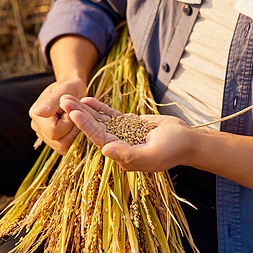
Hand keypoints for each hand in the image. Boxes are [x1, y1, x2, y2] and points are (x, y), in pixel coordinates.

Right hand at [29, 78, 86, 153]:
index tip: (72, 109)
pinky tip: (77, 126)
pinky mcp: (55, 143)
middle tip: (76, 114)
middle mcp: (38, 128)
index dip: (69, 122)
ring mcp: (46, 137)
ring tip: (76, 119)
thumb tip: (39, 112)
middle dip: (73, 129)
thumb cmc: (69, 87)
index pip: (54, 131)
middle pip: (59, 142)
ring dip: (75, 134)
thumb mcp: (63, 90)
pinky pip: (67, 148)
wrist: (73, 91)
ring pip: (64, 147)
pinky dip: (75, 139)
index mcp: (36, 115)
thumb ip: (51, 102)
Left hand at [60, 95, 194, 171]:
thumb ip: (129, 154)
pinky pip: (111, 116)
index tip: (72, 112)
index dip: (85, 125)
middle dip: (78, 114)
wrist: (189, 141)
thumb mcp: (153, 154)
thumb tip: (104, 149)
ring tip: (70, 97)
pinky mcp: (130, 125)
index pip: (98, 138)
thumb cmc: (173, 149)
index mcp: (121, 155)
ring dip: (85, 110)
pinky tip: (88, 100)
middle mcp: (119, 146)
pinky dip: (100, 108)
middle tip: (63, 99)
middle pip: (94, 128)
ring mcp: (123, 134)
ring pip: (100, 121)